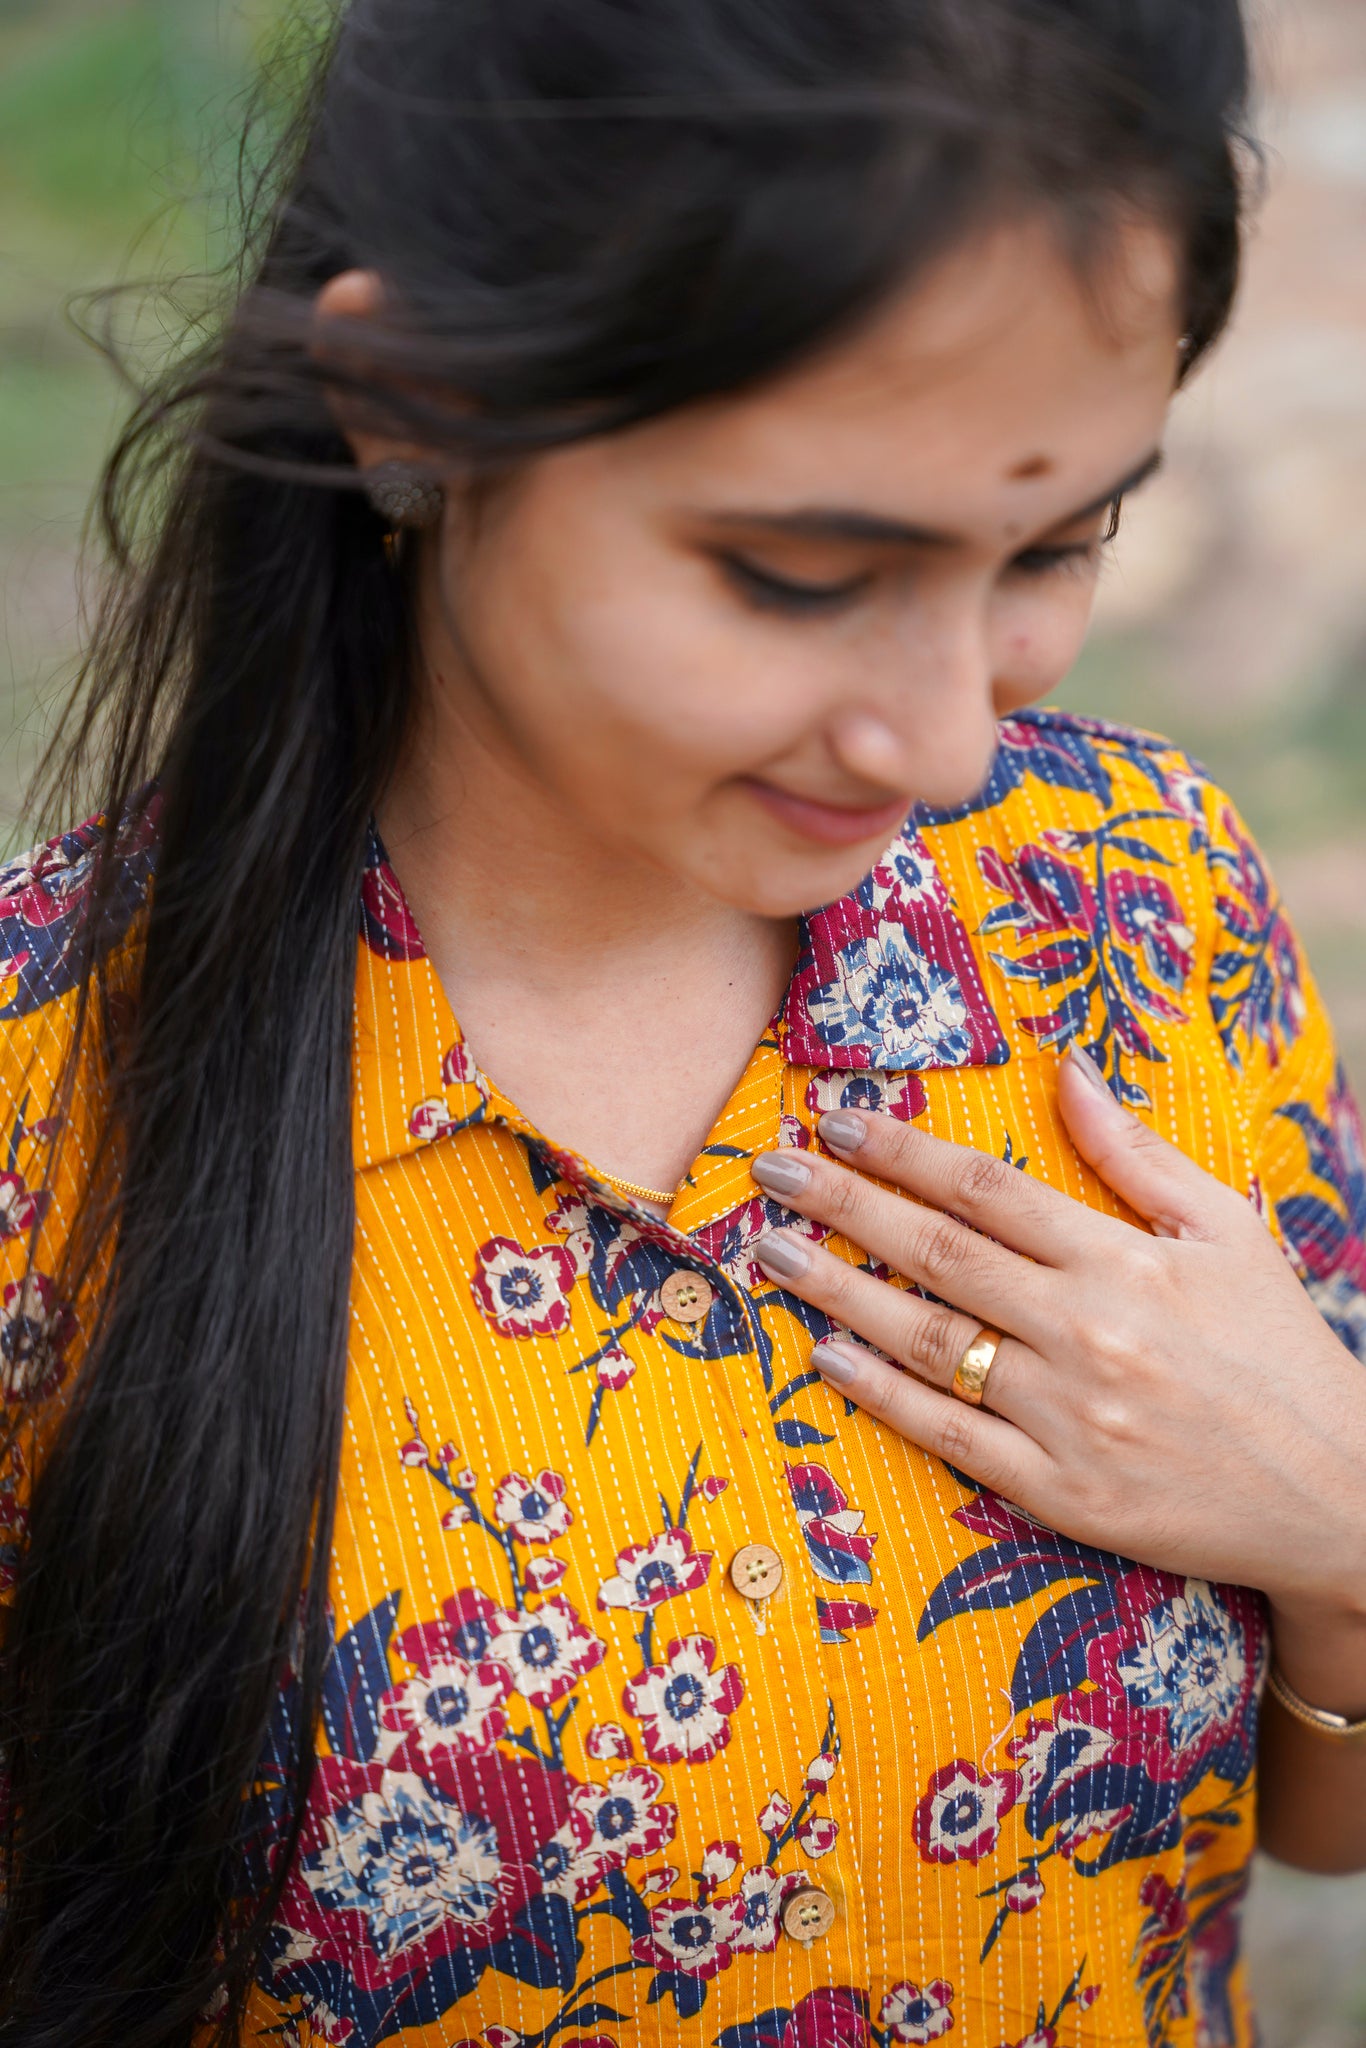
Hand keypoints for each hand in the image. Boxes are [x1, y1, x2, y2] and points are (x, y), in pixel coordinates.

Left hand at [749, 1046, 1365, 1656]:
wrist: (1338, 1496)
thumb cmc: (1278, 1348)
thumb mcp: (1227, 1232)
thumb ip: (1137, 1152)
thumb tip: (1066, 1067)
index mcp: (1125, 1261)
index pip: (986, 1188)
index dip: (902, 1149)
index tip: (837, 1119)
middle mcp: (1087, 1333)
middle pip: (936, 1253)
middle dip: (841, 1202)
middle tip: (770, 1168)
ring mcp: (1067, 1417)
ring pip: (924, 1341)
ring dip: (836, 1290)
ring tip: (769, 1252)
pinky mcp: (1060, 1492)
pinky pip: (946, 1436)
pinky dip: (879, 1393)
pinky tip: (824, 1354)